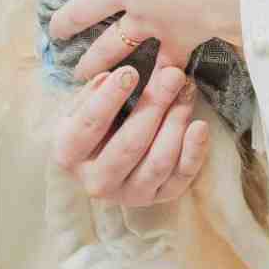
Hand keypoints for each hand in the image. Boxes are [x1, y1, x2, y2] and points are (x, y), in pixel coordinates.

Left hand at [47, 0, 242, 83]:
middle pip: (87, 9)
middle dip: (67, 22)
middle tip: (55, 32)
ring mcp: (148, 19)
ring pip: (113, 43)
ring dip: (94, 60)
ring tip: (80, 74)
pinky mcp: (175, 39)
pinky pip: (163, 65)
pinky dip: (155, 82)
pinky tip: (147, 94)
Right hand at [49, 59, 211, 207]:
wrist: (107, 157)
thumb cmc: (97, 124)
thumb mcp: (85, 106)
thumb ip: (94, 92)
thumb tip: (110, 78)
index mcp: (69, 155)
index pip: (89, 126)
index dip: (109, 98)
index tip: (130, 71)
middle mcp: (96, 182)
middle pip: (128, 145)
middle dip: (153, 106)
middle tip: (173, 75)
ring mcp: (129, 194)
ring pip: (157, 163)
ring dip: (175, 124)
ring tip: (186, 92)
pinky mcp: (160, 197)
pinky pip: (181, 177)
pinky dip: (194, 152)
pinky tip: (200, 126)